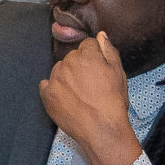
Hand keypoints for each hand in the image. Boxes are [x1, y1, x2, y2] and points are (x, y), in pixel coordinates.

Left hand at [39, 32, 144, 164]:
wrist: (101, 129)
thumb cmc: (112, 101)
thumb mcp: (118, 73)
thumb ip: (109, 50)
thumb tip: (101, 35)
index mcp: (86, 55)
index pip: (88, 45)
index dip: (95, 58)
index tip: (98, 71)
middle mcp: (67, 62)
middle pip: (73, 57)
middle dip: (80, 67)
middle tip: (90, 85)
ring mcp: (55, 79)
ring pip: (60, 70)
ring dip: (67, 77)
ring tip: (79, 94)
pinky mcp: (47, 94)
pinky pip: (46, 85)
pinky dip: (53, 89)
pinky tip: (65, 98)